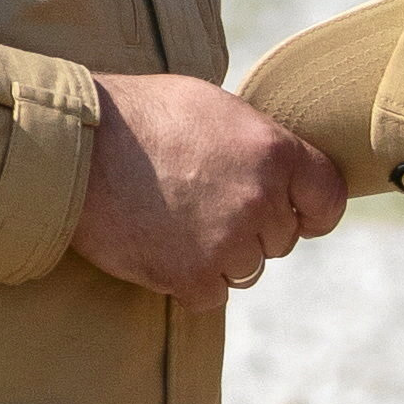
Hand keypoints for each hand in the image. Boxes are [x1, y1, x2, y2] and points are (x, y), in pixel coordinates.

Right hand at [73, 69, 343, 296]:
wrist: (75, 147)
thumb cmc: (142, 116)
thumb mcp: (216, 108)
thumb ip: (260, 145)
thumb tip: (288, 175)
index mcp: (275, 151)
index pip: (328, 199)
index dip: (312, 210)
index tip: (296, 215)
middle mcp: (260, 200)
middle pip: (281, 238)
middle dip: (252, 228)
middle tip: (202, 202)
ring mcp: (227, 242)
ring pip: (248, 269)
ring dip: (220, 255)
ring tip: (176, 220)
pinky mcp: (190, 276)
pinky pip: (212, 295)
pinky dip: (189, 280)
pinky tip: (161, 245)